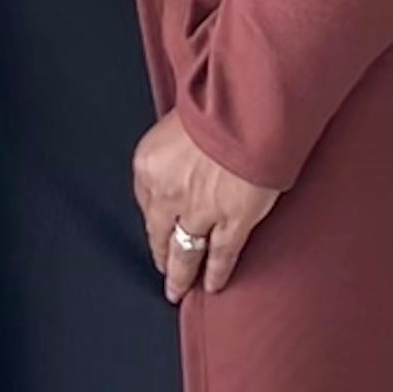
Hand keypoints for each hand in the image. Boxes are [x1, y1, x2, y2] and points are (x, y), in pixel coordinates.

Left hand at [132, 114, 279, 303]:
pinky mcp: (232, 222)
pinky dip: (216, 273)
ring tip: (179, 290)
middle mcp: (167, 192)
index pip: (144, 199)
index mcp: (149, 163)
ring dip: (182, 274)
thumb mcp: (180, 118)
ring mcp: (199, 211)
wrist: (248, 108)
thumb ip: (177, 144)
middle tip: (162, 271)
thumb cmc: (218, 101)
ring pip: (185, 252)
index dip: (154, 216)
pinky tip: (213, 285)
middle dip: (160, 254)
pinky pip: (221, 255)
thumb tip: (183, 156)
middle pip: (158, 233)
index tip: (156, 227)